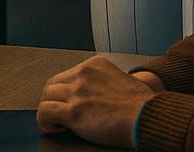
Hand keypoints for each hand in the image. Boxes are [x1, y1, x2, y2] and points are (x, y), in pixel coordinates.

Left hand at [36, 55, 155, 147]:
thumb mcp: (125, 80)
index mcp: (95, 65)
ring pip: (46, 97)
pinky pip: (45, 112)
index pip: (68, 74)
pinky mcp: (73, 111)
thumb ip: (107, 83)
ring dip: (49, 110)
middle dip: (53, 99)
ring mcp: (77, 92)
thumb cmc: (144, 105)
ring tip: (57, 122)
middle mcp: (83, 74)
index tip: (69, 102)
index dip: (65, 91)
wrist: (148, 117)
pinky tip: (52, 127)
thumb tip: (100, 96)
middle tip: (58, 113)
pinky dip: (44, 121)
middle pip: (53, 84)